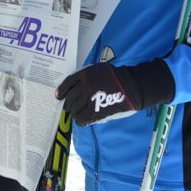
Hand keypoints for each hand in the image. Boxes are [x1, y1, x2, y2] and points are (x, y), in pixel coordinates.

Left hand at [55, 60, 174, 125]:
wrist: (131, 86)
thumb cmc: (116, 76)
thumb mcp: (98, 69)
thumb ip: (86, 76)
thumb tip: (75, 86)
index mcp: (85, 74)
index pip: (68, 83)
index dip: (62, 90)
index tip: (58, 96)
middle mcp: (85, 85)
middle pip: (70, 98)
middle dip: (68, 104)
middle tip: (68, 108)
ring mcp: (90, 98)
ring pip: (75, 108)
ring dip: (74, 112)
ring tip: (76, 114)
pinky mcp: (96, 110)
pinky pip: (82, 118)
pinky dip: (80, 120)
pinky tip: (81, 121)